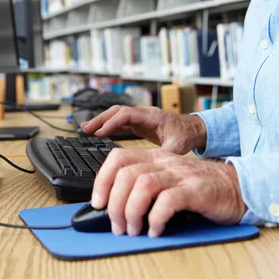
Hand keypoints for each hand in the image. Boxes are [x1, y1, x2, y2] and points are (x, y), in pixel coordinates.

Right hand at [81, 105, 206, 153]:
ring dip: (101, 121)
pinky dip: (108, 126)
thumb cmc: (187, 135)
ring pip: (116, 115)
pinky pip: (120, 121)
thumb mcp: (178, 146)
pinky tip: (99, 133)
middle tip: (84, 129)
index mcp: (151, 116)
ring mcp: (141, 117)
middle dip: (100, 119)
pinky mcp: (140, 123)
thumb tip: (154, 167)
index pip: (126, 115)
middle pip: (117, 111)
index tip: (99, 134)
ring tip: (85, 129)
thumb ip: (165, 154)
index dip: (111, 123)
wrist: (194, 129)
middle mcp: (144, 113)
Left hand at [91, 147, 246, 236]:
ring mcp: (181, 175)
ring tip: (133, 230)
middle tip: (117, 226)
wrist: (237, 187)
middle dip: (115, 203)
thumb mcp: (168, 179)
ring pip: (143, 185)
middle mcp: (165, 162)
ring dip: (132, 211)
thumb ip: (144, 186)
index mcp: (155, 158)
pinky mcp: (196, 191)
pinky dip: (156, 218)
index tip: (97, 203)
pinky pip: (168, 201)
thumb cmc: (199, 188)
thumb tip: (114, 208)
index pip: (118, 158)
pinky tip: (155, 231)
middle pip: (126, 173)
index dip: (102, 180)